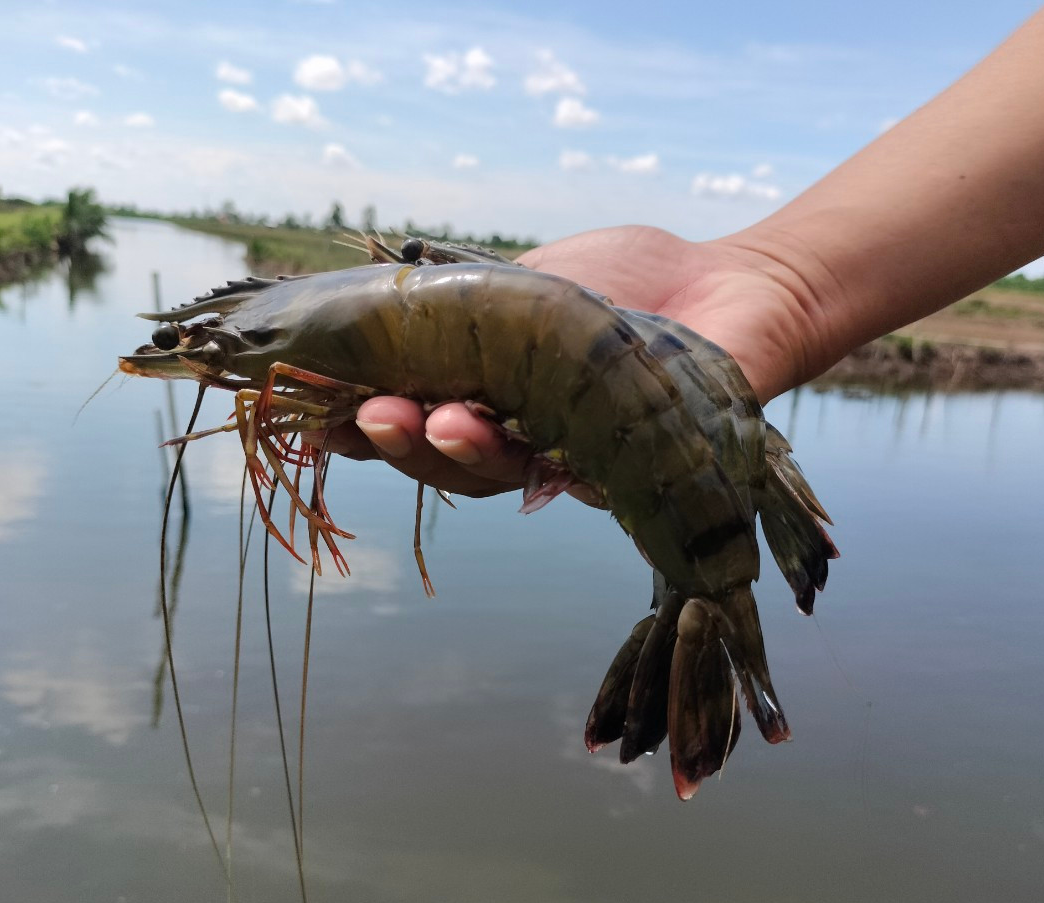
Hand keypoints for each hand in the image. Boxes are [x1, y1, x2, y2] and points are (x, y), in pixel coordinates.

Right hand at [320, 225, 823, 497]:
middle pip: (445, 459)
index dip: (363, 419)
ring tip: (426, 423)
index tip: (312, 408)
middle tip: (365, 418)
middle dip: (399, 442)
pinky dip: (539, 465)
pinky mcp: (627, 470)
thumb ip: (466, 302)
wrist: (731, 284)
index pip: (413, 416)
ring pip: (499, 475)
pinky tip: (504, 440)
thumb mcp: (530, 280)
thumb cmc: (626, 282)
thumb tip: (384, 300)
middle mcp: (521, 438)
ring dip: (455, 452)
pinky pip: (576, 480)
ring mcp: (572, 458)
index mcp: (489, 393)